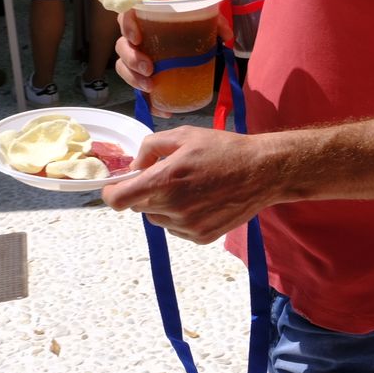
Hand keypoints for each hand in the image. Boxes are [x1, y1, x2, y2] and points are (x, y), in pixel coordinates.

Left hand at [102, 125, 283, 243]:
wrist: (262, 172)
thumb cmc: (223, 149)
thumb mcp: (185, 135)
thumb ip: (151, 147)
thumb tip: (135, 165)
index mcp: (165, 181)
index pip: (119, 199)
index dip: (111, 192)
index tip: (116, 186)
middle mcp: (173, 208)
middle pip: (138, 206)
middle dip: (144, 191)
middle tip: (166, 176)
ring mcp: (187, 227)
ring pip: (157, 218)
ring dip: (162, 205)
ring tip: (188, 187)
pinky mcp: (200, 237)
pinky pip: (175, 229)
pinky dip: (179, 217)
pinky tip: (200, 200)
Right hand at [112, 6, 233, 118]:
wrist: (193, 33)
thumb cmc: (192, 20)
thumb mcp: (205, 16)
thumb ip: (215, 21)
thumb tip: (226, 36)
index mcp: (147, 16)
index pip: (126, 14)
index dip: (126, 26)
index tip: (137, 38)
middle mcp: (138, 35)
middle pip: (122, 46)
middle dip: (131, 60)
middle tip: (149, 69)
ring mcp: (138, 56)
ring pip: (124, 67)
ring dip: (133, 79)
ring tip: (150, 87)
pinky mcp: (145, 75)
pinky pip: (139, 90)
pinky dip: (149, 103)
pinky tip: (162, 111)